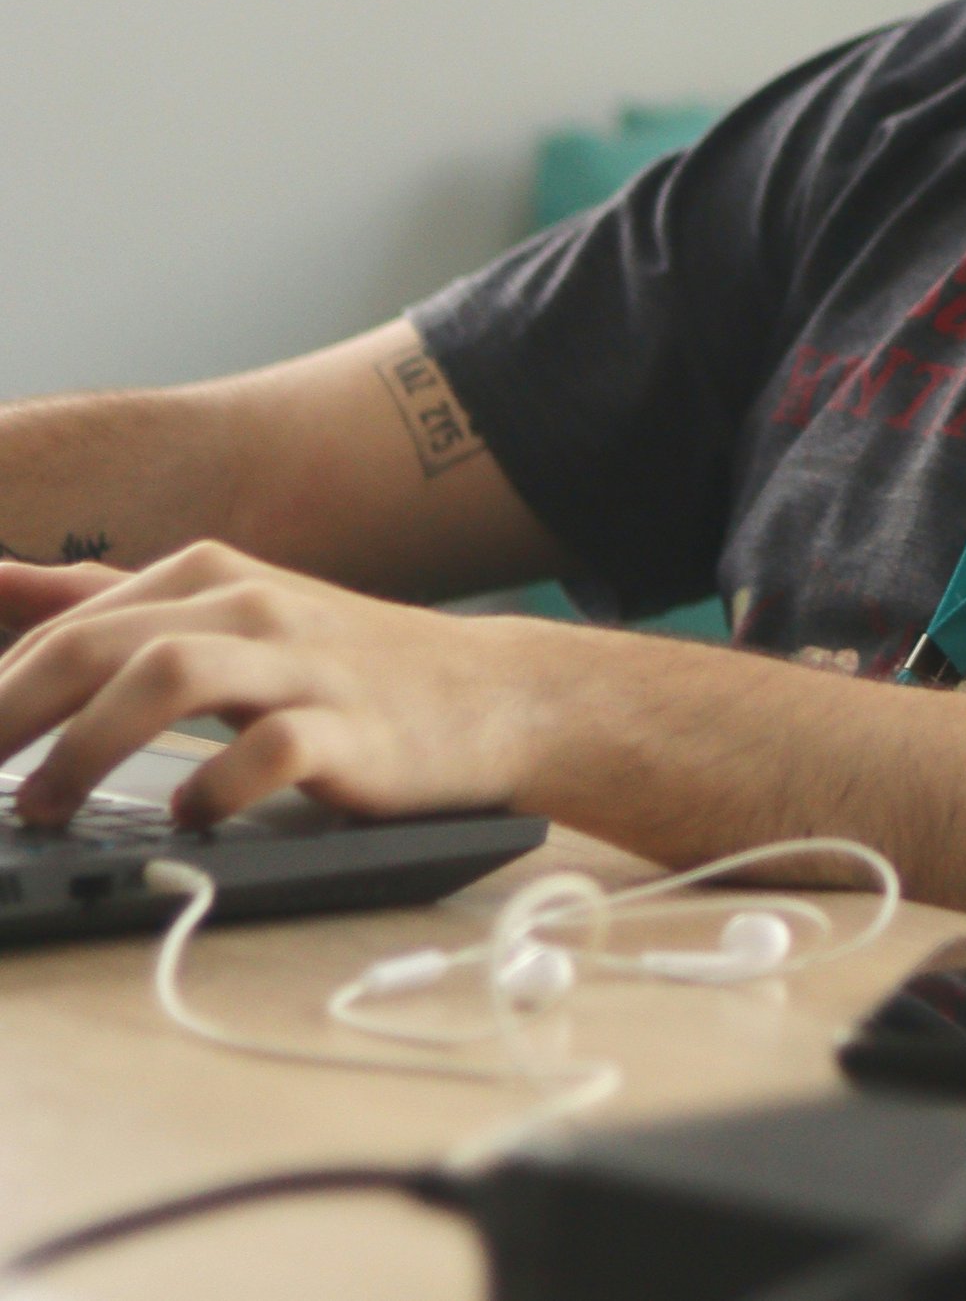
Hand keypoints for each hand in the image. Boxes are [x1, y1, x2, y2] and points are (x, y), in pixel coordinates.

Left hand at [0, 543, 556, 829]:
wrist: (488, 694)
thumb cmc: (340, 665)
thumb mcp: (223, 613)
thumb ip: (111, 601)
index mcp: (208, 575)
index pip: (67, 625)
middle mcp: (249, 605)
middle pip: (99, 644)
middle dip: (8, 715)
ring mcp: (302, 664)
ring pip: (169, 678)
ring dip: (87, 749)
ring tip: (45, 809)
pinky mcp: (350, 729)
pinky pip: (266, 752)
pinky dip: (211, 788)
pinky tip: (185, 817)